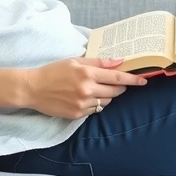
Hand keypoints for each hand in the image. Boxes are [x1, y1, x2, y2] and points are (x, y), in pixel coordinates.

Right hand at [23, 57, 146, 118]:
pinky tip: (84, 97)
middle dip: (120, 88)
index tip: (143, 80)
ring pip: (106, 102)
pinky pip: (95, 110)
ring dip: (107, 96)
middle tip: (117, 84)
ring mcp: (82, 104)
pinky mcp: (77, 114)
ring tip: (94, 89)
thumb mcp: (75, 61)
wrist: (33, 88)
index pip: (116, 78)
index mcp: (87, 73)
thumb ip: (98, 62)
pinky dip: (95, 104)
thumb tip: (119, 61)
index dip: (132, 79)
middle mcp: (87, 90)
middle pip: (115, 91)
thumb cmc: (53, 71)